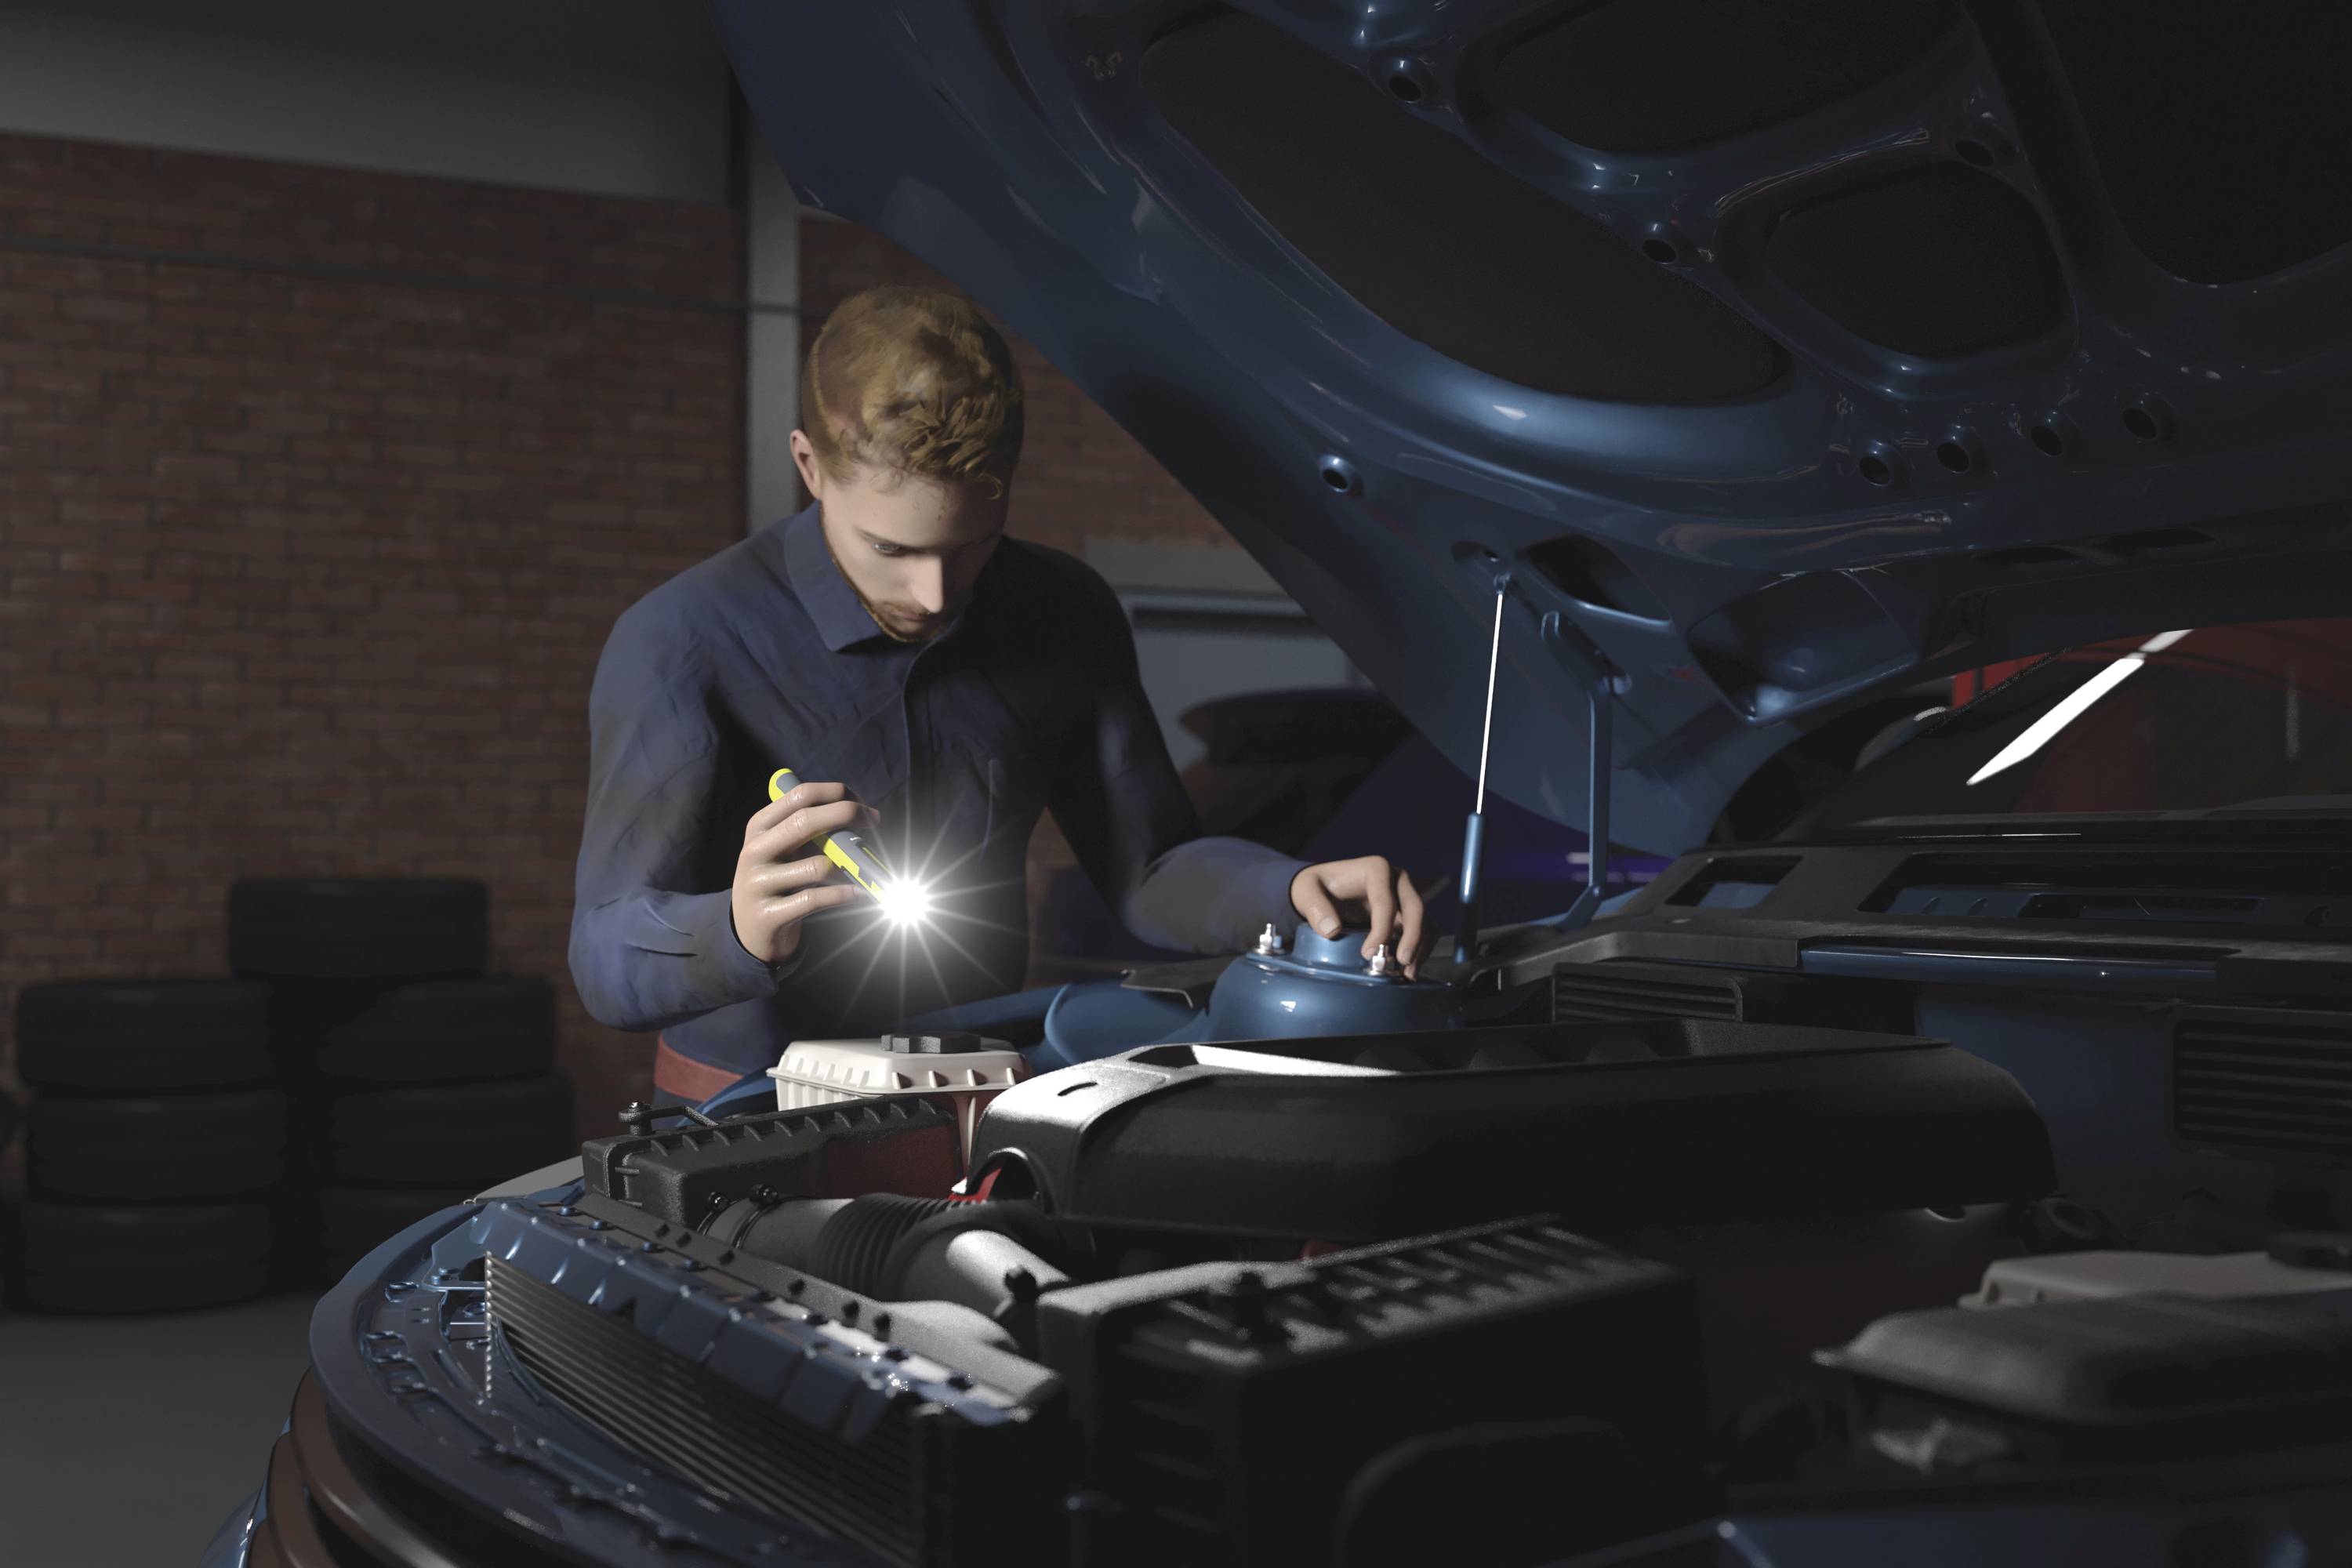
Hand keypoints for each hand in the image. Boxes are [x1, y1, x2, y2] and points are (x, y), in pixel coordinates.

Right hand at [731, 780, 875, 965]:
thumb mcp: (783, 850)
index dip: (836, 793)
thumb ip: (809, 831)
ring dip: (849, 867)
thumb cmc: (778, 881)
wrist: (749, 930)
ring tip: (865, 868)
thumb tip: (857, 816)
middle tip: (875, 820)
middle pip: (805, 821)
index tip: (861, 803)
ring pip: (817, 867)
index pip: (800, 795)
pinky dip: (843, 895)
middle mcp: (754, 851)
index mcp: (759, 827)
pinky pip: (814, 899)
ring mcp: (757, 884)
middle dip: (847, 815)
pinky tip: (858, 893)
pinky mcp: (768, 915)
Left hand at [1288, 856, 1427, 977]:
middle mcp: (1397, 878)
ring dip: (1420, 948)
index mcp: (1376, 868)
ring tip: (1407, 974)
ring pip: (1425, 920)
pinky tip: (1409, 969)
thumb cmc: (1317, 887)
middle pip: (1415, 907)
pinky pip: (1426, 929)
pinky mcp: (1408, 911)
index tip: (1368, 954)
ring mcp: (1406, 894)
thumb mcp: (1306, 891)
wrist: (1325, 888)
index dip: (1381, 929)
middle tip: (1402, 963)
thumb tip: (1332, 931)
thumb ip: (1314, 908)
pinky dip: (1422, 949)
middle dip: (1412, 937)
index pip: (1385, 901)